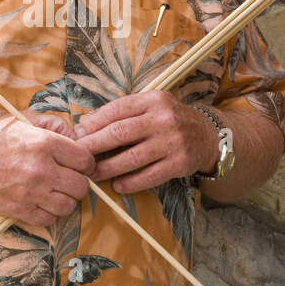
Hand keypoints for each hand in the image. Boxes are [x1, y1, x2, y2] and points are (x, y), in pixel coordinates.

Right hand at [0, 113, 94, 225]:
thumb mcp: (22, 119)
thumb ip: (52, 124)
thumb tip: (76, 134)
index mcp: (44, 143)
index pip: (85, 160)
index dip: (85, 163)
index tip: (78, 164)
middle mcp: (41, 169)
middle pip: (81, 186)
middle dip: (78, 182)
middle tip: (68, 179)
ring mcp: (31, 192)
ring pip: (68, 205)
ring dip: (65, 200)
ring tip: (55, 192)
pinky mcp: (20, 210)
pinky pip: (50, 219)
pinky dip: (49, 213)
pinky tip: (42, 202)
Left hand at [75, 92, 217, 194]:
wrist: (207, 136)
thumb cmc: (169, 120)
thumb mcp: (151, 106)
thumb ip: (125, 112)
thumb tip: (86, 125)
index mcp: (153, 100)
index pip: (117, 110)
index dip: (94, 122)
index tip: (77, 134)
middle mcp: (163, 119)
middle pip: (120, 133)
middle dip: (94, 145)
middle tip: (78, 156)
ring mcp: (172, 142)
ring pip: (133, 158)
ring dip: (108, 168)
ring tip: (92, 175)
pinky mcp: (179, 164)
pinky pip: (150, 176)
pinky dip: (132, 183)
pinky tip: (118, 186)